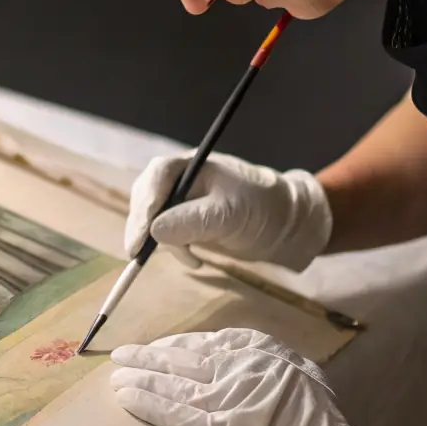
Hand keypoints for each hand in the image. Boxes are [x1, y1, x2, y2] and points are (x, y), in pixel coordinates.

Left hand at [109, 329, 382, 425]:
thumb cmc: (322, 423)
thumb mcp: (302, 374)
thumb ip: (269, 361)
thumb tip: (239, 359)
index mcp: (261, 350)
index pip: (207, 342)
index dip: (176, 346)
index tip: (156, 348)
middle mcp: (241, 367)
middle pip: (183, 358)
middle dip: (149, 356)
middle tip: (120, 355)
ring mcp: (229, 397)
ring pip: (173, 382)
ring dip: (140, 378)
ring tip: (114, 376)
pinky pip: (176, 412)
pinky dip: (149, 404)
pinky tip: (126, 398)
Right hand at [124, 152, 331, 270]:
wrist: (287, 225)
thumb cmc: (263, 209)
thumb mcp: (230, 214)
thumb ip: (193, 220)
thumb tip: (154, 231)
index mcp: (194, 165)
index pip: (158, 176)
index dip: (144, 205)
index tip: (139, 237)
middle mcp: (184, 179)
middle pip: (148, 196)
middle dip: (144, 226)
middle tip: (140, 255)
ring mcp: (184, 199)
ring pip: (154, 216)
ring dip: (160, 241)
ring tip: (191, 259)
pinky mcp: (188, 220)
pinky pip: (167, 231)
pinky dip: (173, 248)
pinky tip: (193, 259)